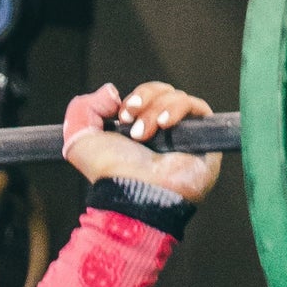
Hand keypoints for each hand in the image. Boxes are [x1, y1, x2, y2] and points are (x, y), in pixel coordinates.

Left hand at [61, 80, 221, 205]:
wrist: (131, 194)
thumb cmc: (109, 174)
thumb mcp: (80, 139)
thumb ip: (83, 109)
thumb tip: (112, 92)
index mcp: (139, 133)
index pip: (147, 97)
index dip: (137, 97)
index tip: (121, 115)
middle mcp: (164, 135)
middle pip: (164, 92)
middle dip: (145, 99)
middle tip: (130, 121)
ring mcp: (186, 139)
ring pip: (179, 98)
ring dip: (157, 109)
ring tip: (143, 134)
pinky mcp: (205, 143)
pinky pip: (198, 108)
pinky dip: (179, 109)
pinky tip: (164, 126)